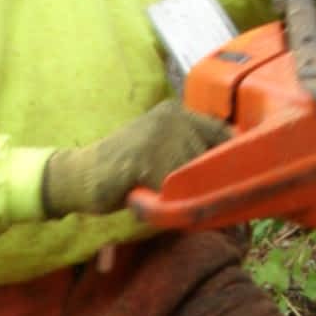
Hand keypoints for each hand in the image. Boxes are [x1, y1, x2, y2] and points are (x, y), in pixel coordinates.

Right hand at [41, 100, 230, 216]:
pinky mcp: (146, 158)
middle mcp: (173, 117)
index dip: (230, 158)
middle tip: (172, 192)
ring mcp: (159, 135)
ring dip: (179, 195)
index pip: (223, 133)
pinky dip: (161, 203)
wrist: (79, 175)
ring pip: (192, 178)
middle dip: (200, 183)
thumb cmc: (126, 168)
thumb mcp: (163, 149)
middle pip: (209, 160)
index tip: (232, 178)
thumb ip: (192, 150)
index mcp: (179, 112)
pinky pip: (171, 191)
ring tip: (154, 192)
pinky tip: (142, 197)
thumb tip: (237, 169)